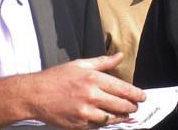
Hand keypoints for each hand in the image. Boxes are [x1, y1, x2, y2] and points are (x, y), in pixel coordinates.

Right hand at [26, 53, 145, 128]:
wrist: (34, 94)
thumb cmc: (57, 77)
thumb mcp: (80, 64)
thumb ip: (103, 62)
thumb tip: (120, 56)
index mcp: (93, 79)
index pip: (123, 89)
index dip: (136, 94)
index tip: (143, 97)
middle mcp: (91, 96)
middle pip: (121, 105)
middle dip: (131, 107)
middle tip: (135, 106)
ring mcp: (85, 112)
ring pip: (111, 118)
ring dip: (121, 117)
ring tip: (125, 114)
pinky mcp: (79, 124)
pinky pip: (98, 126)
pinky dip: (104, 123)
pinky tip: (107, 118)